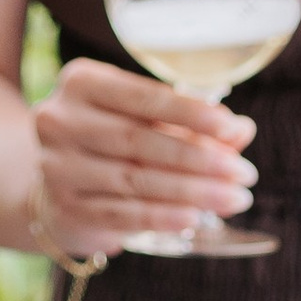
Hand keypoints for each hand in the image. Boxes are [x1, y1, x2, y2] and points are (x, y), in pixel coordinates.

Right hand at [31, 57, 255, 257]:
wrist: (59, 181)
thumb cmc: (112, 138)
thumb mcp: (145, 118)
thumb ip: (191, 123)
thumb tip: (241, 130)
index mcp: (81, 82)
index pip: (143, 97)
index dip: (190, 113)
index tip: (230, 128)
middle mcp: (59, 121)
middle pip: (139, 141)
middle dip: (199, 158)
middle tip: (244, 172)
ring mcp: (57, 167)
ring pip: (134, 180)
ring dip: (191, 192)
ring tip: (232, 198)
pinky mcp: (64, 207)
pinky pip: (120, 214)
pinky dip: (161, 217)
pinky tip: (194, 218)